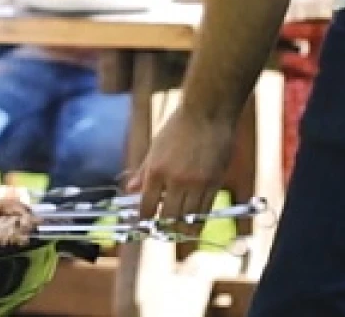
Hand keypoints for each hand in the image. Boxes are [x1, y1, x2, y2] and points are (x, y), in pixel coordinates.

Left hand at [131, 103, 236, 228]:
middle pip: (168, 217)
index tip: (145, 224)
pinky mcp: (214, 182)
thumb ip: (143, 171)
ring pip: (189, 218)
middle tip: (163, 231)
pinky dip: (199, 219)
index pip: (147, 206)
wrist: (207, 112)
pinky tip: (195, 222)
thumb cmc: (178, 127)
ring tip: (180, 232)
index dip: (145, 219)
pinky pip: (206, 210)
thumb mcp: (156, 147)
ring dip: (183, 227)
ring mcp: (196, 183)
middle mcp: (175, 180)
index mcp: (156, 171)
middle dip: (164, 228)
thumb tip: (129, 189)